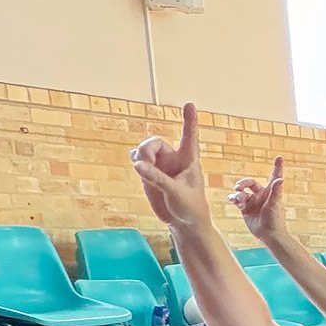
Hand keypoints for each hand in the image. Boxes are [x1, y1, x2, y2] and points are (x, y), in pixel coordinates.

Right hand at [129, 102, 210, 229]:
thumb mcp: (176, 192)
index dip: (189, 120)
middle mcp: (174, 158)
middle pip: (154, 142)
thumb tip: (137, 164)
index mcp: (188, 160)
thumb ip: (158, 178)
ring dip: (140, 155)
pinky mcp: (150, 173)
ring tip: (142, 169)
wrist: (183, 222)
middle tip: (145, 164)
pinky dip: (136, 161)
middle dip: (146, 150)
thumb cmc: (190, 206)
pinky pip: (138, 159)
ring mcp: (161, 165)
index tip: (190, 104)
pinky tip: (138, 167)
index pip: (189, 136)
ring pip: (144, 150)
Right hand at [227, 157, 286, 240]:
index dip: (277, 167)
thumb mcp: (275, 204)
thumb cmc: (275, 220)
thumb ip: (276, 191)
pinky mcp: (245, 209)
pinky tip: (233, 202)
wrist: (268, 235)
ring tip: (238, 201)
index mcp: (271, 192)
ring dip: (237, 194)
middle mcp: (261, 195)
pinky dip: (233, 200)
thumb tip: (280, 179)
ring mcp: (253, 202)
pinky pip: (236, 200)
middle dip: (242, 183)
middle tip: (238, 188)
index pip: (274, 176)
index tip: (279, 157)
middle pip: (249, 183)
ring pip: (241, 192)